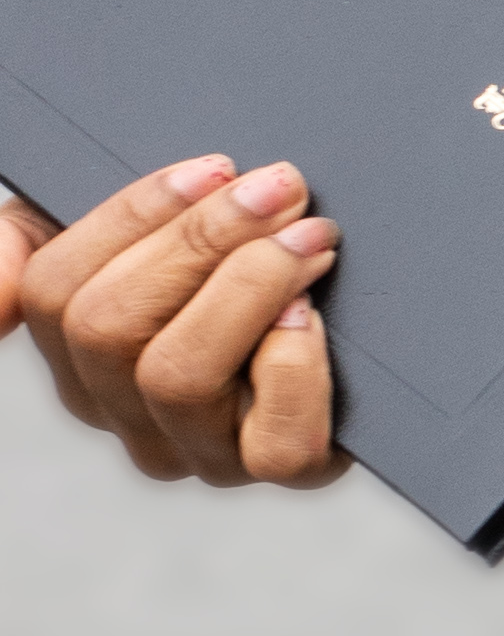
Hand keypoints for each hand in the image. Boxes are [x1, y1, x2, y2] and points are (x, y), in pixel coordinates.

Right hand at [2, 158, 347, 485]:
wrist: (340, 306)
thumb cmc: (216, 257)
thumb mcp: (113, 229)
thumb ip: (28, 242)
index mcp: (72, 348)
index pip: (51, 289)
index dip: (130, 218)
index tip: (211, 166)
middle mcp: (120, 408)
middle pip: (109, 329)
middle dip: (198, 243)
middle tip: (278, 190)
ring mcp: (196, 449)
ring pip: (179, 378)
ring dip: (249, 289)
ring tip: (308, 238)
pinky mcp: (278, 469)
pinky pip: (276, 445)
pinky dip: (294, 370)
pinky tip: (312, 315)